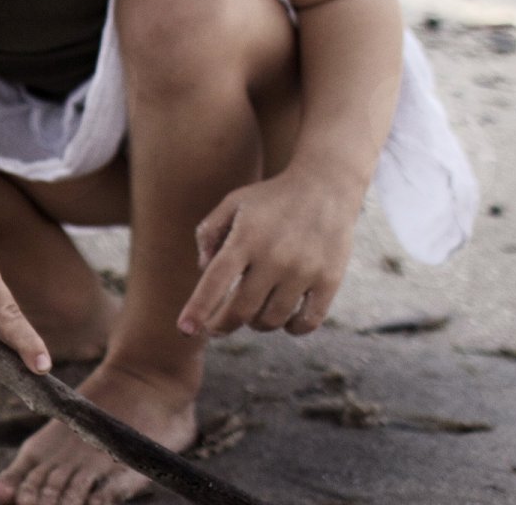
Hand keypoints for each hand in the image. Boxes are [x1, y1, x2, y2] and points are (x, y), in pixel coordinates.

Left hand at [177, 171, 363, 337]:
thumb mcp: (233, 203)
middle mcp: (274, 257)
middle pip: (241, 310)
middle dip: (222, 325)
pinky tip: (284, 321)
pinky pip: (307, 322)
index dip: (198, 309)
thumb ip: (209, 233)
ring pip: (272, 320)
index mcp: (246, 238)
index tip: (185, 330)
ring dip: (256, 324)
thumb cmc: (271, 198)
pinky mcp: (329, 280)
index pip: (215, 282)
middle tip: (216, 328)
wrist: (325, 186)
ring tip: (252, 314)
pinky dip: (292, 329)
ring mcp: (304, 271)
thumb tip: (204, 271)